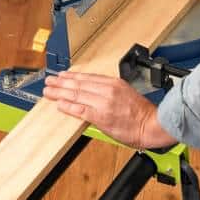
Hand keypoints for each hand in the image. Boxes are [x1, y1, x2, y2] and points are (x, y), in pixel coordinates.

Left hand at [42, 71, 177, 150]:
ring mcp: (103, 103)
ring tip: (48, 91)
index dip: (72, 76)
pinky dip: (68, 106)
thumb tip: (94, 93)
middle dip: (61, 82)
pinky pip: (80, 110)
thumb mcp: (126, 93)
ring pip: (76, 95)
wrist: (151, 125)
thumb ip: (110, 91)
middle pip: (79, 84)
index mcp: (114, 83)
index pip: (88, 77)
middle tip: (49, 81)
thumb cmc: (142, 113)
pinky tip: (59, 104)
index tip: (62, 75)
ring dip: (60, 93)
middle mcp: (107, 90)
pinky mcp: (101, 116)